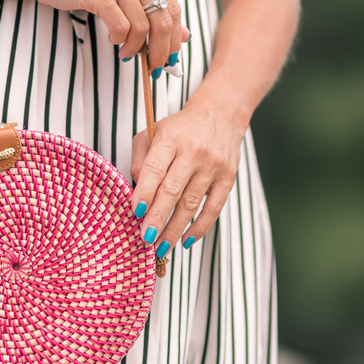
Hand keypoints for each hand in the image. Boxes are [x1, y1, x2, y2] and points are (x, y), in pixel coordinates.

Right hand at [25, 0, 189, 71]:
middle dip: (160, 51)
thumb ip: (155, 13)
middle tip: (153, 68)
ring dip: (135, 48)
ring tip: (126, 55)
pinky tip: (113, 40)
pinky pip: (120, 26)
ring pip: (142, 27)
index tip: (170, 59)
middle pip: (163, 20)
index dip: (175, 39)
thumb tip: (184, 36)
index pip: (173, 10)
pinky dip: (118, 39)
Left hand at [129, 100, 246, 253]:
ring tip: (161, 248)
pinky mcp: (228, 177)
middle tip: (145, 239)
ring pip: (192, 203)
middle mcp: (193, 151)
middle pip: (173, 190)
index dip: (145, 192)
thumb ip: (140, 159)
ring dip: (175, 229)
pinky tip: (186, 240)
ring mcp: (213, 166)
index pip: (155, 168)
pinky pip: (214, 207)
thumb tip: (135, 190)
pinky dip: (200, 227)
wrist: (220, 115)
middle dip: (158, 217)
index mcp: (171, 138)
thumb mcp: (153, 133)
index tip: (136, 212)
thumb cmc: (179, 129)